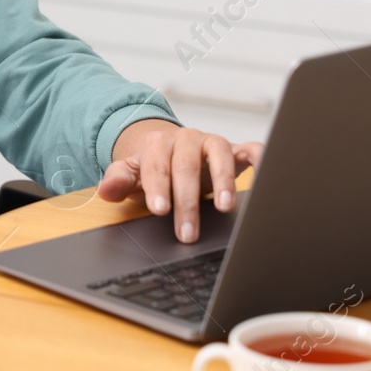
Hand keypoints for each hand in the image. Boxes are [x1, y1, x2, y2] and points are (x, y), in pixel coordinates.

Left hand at [95, 119, 263, 242]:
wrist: (173, 151)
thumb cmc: (154, 169)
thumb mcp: (132, 174)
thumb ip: (119, 181)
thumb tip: (105, 191)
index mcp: (159, 144)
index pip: (157, 165)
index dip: (159, 187)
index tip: (160, 210)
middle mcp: (187, 139)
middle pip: (187, 166)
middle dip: (187, 200)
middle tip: (187, 231)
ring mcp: (212, 143)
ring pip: (219, 155)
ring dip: (223, 180)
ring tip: (224, 206)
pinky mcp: (235, 150)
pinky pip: (251, 148)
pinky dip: (260, 157)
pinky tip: (264, 172)